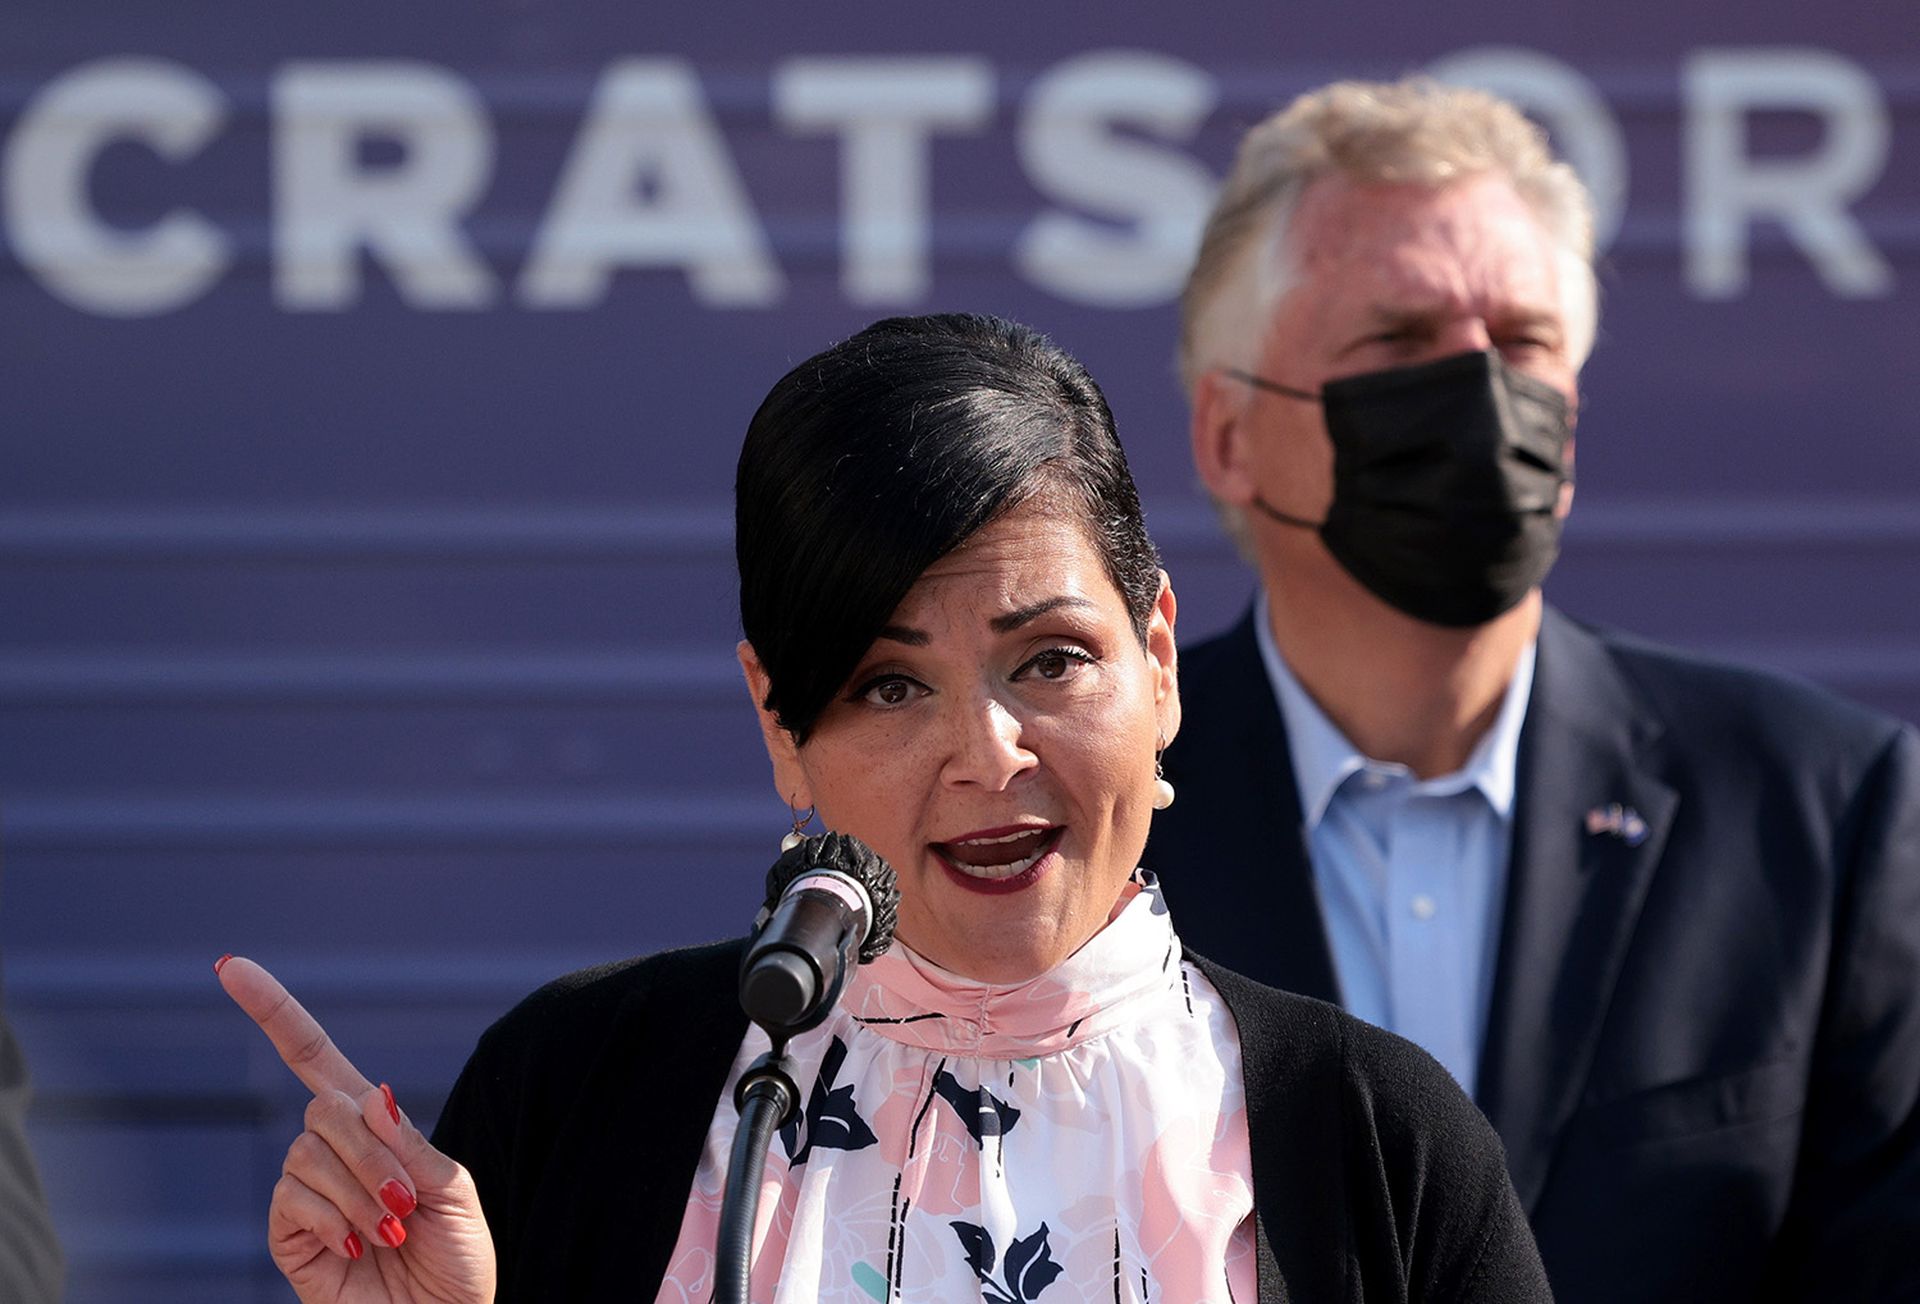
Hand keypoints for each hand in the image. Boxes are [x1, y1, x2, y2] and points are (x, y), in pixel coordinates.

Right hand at [218, 956, 496, 1303]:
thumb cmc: (459, 1257)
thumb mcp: (452, 1188)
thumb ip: (410, 1144)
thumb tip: (374, 1094)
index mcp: (376, 1128)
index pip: (314, 1057)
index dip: (274, 1012)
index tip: (230, 968)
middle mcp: (333, 1153)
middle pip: (324, 1107)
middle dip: (371, 1151)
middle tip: (405, 1200)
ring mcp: (307, 1193)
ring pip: (307, 1154)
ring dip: (359, 1194)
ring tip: (390, 1232)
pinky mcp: (288, 1236)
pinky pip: (291, 1200)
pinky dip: (333, 1220)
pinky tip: (357, 1246)